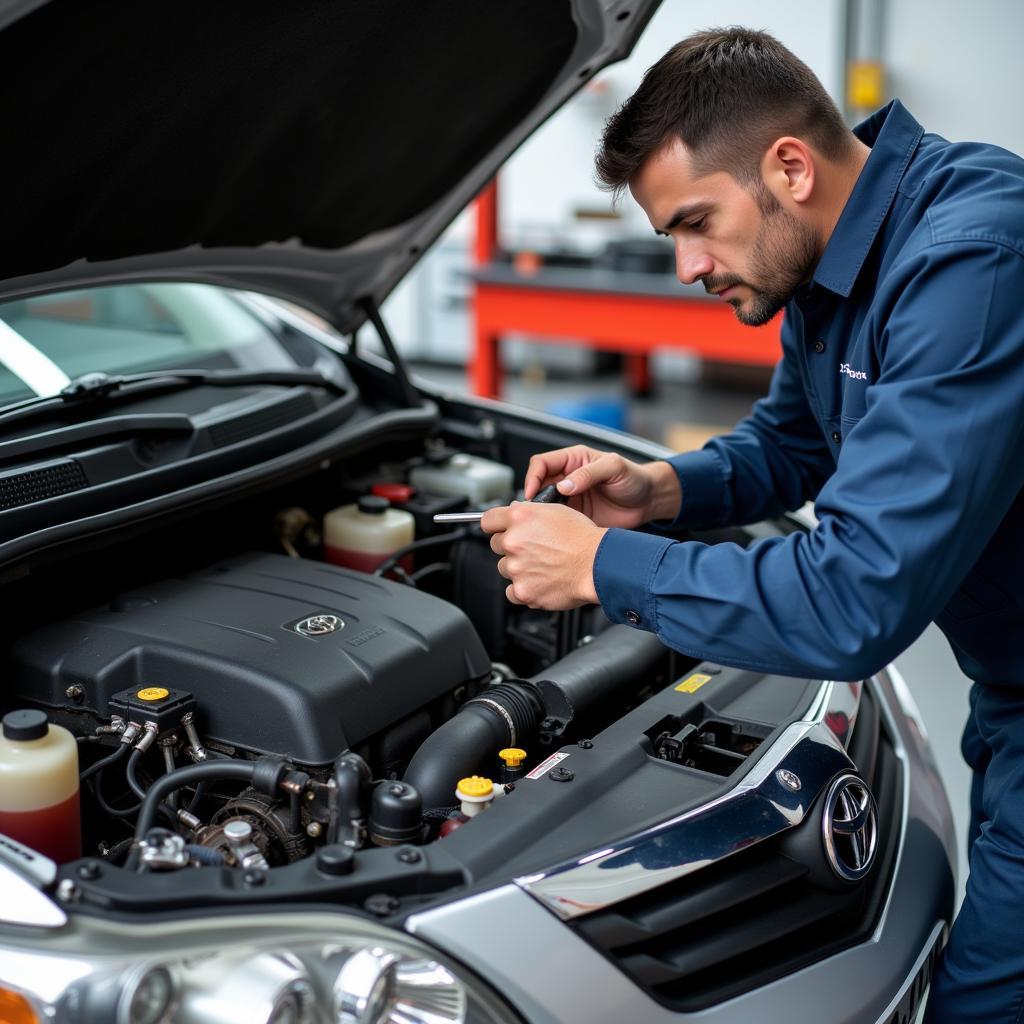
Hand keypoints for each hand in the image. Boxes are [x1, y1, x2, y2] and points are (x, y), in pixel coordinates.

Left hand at [480, 501, 606, 609]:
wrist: (598, 565)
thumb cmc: (584, 539)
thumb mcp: (557, 511)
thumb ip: (529, 512)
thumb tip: (514, 513)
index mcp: (519, 518)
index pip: (488, 520)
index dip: (496, 525)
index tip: (499, 529)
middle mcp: (514, 541)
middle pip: (496, 545)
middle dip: (511, 546)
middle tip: (533, 549)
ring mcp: (516, 568)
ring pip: (504, 568)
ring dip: (518, 568)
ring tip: (542, 565)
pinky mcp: (522, 591)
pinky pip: (511, 592)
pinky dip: (523, 589)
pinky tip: (539, 581)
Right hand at [523, 445, 680, 527]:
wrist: (649, 502)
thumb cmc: (634, 478)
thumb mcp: (614, 468)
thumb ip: (588, 473)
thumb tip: (564, 485)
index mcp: (573, 460)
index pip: (541, 464)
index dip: (533, 477)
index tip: (532, 493)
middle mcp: (568, 479)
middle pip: (538, 486)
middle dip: (533, 498)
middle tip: (535, 512)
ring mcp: (570, 500)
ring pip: (544, 506)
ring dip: (541, 515)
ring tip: (544, 523)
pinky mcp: (575, 518)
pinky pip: (557, 522)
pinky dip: (552, 528)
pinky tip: (556, 533)